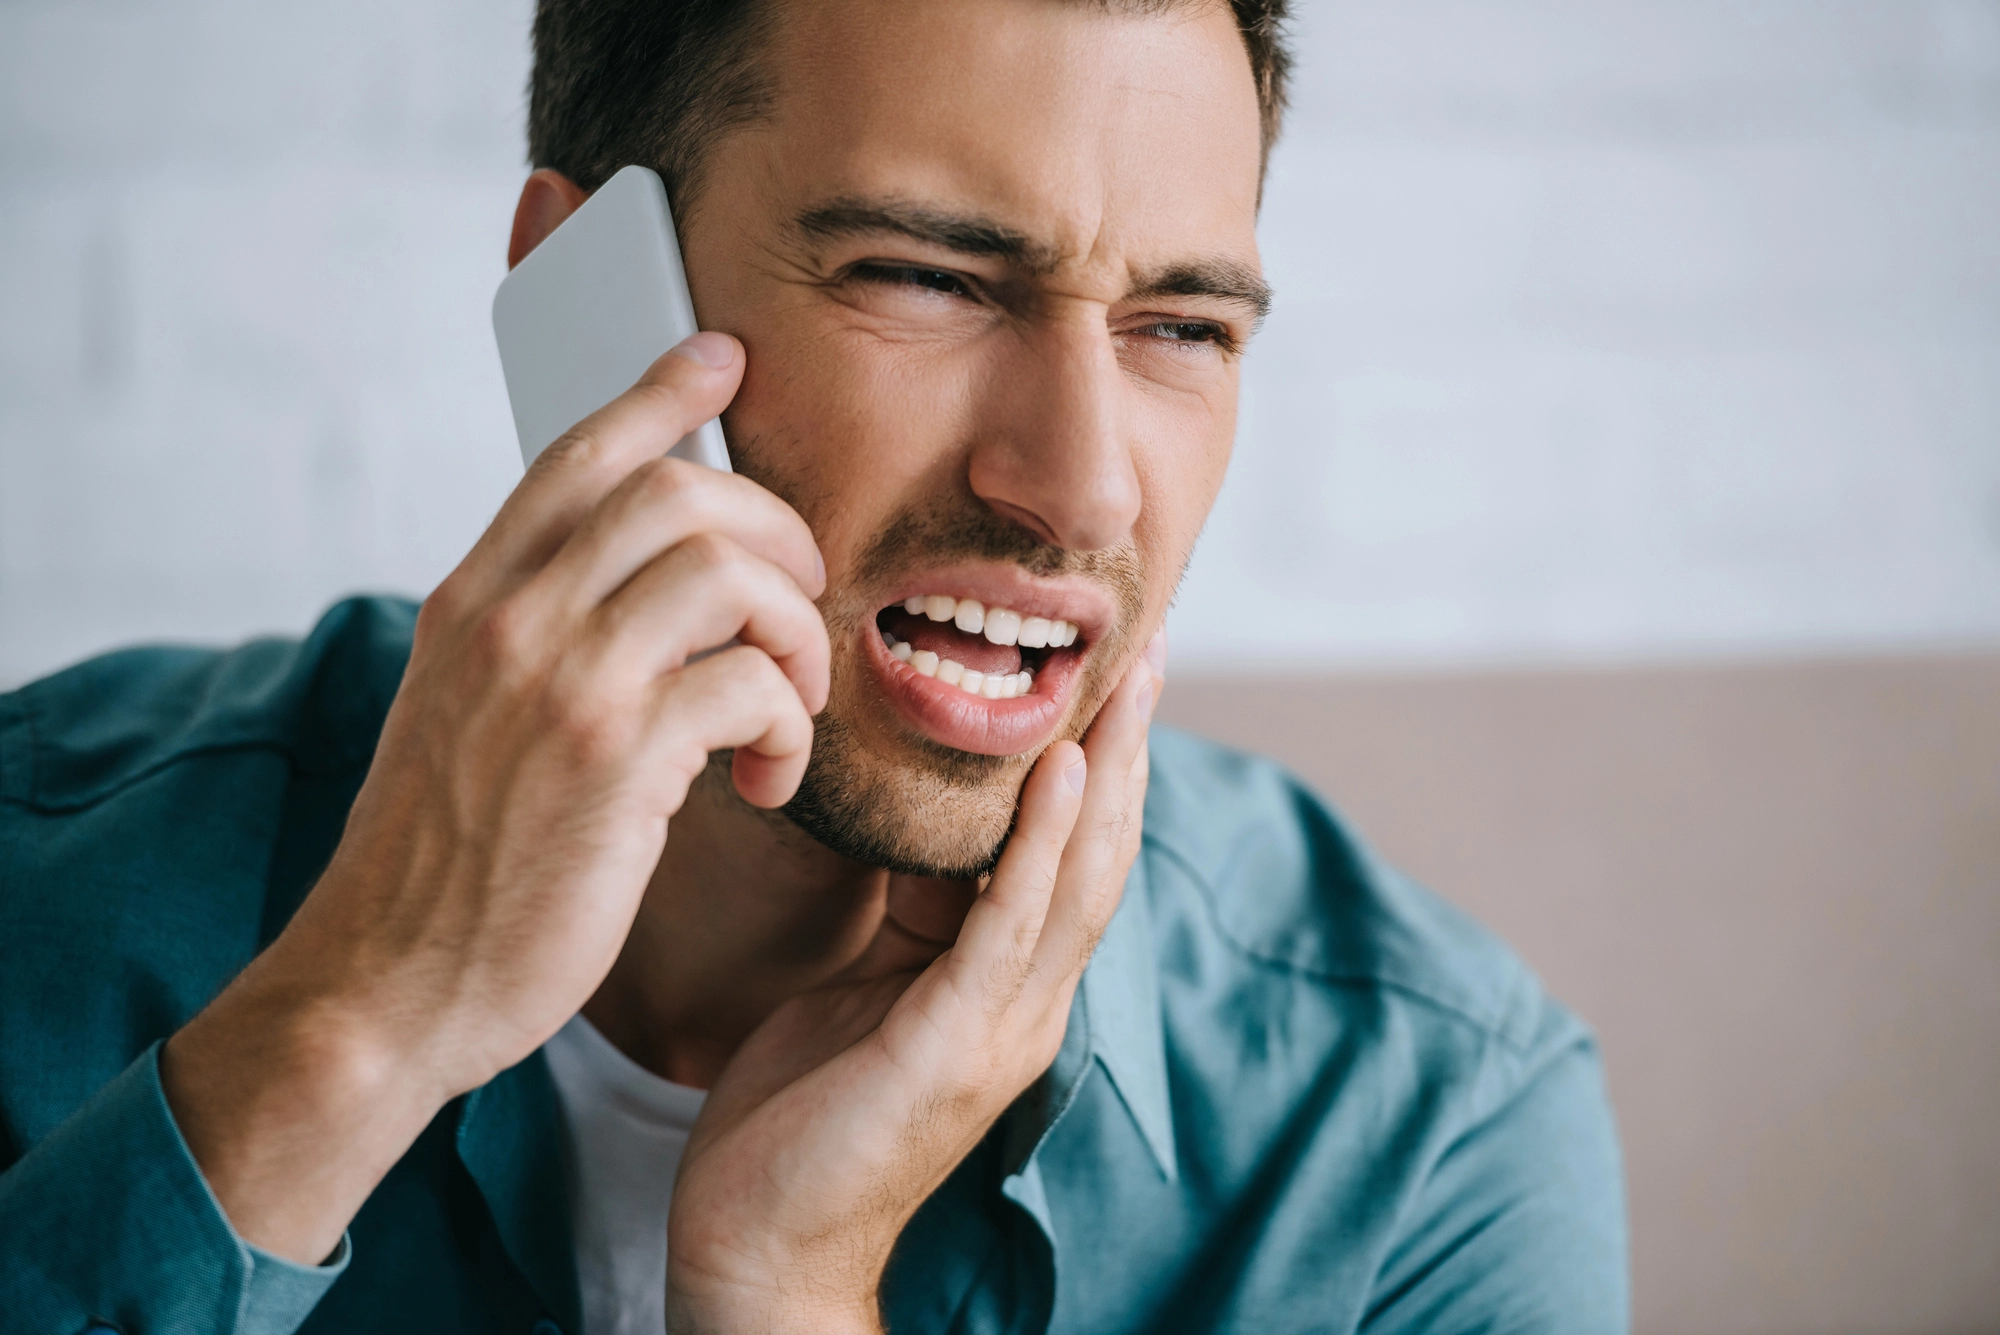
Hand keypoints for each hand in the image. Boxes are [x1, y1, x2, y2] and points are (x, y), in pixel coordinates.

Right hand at [162, 332, 828, 1262]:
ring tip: (789, 701)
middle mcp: (510, 619)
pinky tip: (768, 780)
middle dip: (774, 532)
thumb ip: (535, 638)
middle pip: (678, 491)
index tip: (722, 359)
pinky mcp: (614, 762)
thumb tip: (641, 593)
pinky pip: (753, 685)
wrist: (388, 988)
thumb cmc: (445, 862)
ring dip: (794, 630)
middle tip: (799, 603)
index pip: (576, 453)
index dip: (662, 393)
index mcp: (472, 599)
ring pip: (728, 571)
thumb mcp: (464, 717)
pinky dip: (788, 726)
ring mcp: (559, 683)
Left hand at [663, 650, 1161, 1333]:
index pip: (1073, 856)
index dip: (1101, 763)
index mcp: (1007, 988)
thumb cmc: (798, 1117)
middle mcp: (1028, 1004)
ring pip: (1080, 880)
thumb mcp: (862, 983)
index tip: (1114, 669)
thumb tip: (910, 814)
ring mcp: (1003, 1028)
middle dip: (1128, 748)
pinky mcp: (955, 1045)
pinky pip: (1010, 926)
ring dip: (1109, 774)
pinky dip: (1044, 844)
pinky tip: (1063, 770)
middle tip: (1149, 646)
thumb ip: (906, 908)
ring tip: (1127, 682)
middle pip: (1102, 854)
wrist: (759, 1250)